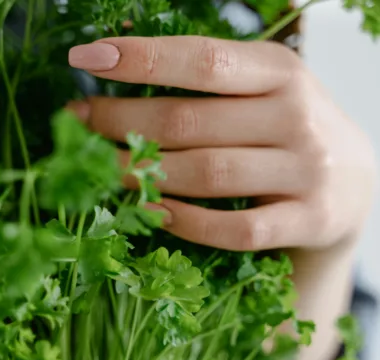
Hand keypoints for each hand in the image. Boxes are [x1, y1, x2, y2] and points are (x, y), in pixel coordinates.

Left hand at [68, 36, 376, 252]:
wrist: (353, 188)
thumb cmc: (288, 137)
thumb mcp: (264, 96)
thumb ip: (212, 90)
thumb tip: (122, 85)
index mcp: (281, 73)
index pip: (203, 60)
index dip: (141, 59)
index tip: (85, 61)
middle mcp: (297, 116)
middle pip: (190, 121)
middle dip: (122, 124)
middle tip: (78, 128)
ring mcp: (306, 171)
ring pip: (208, 175)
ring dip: (144, 175)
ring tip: (103, 171)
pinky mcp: (307, 220)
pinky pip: (235, 228)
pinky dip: (187, 222)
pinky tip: (152, 212)